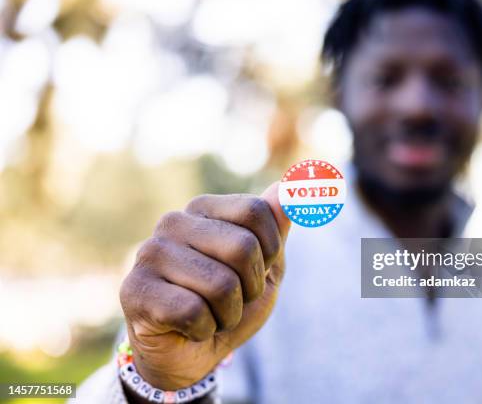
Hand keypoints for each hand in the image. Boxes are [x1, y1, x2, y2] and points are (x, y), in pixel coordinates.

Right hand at [119, 183, 289, 390]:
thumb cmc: (229, 303)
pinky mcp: (134, 290)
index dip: (269, 252)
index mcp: (203, 208)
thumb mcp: (265, 265)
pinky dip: (204, 330)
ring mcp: (150, 254)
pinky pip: (193, 312)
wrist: (192, 354)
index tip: (253, 271)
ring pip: (221, 285)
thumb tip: (290, 184)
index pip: (256, 211)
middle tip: (230, 300)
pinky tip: (188, 329)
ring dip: (228, 314)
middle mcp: (172, 222)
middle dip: (250, 288)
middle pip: (242, 247)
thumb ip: (277, 225)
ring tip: (209, 315)